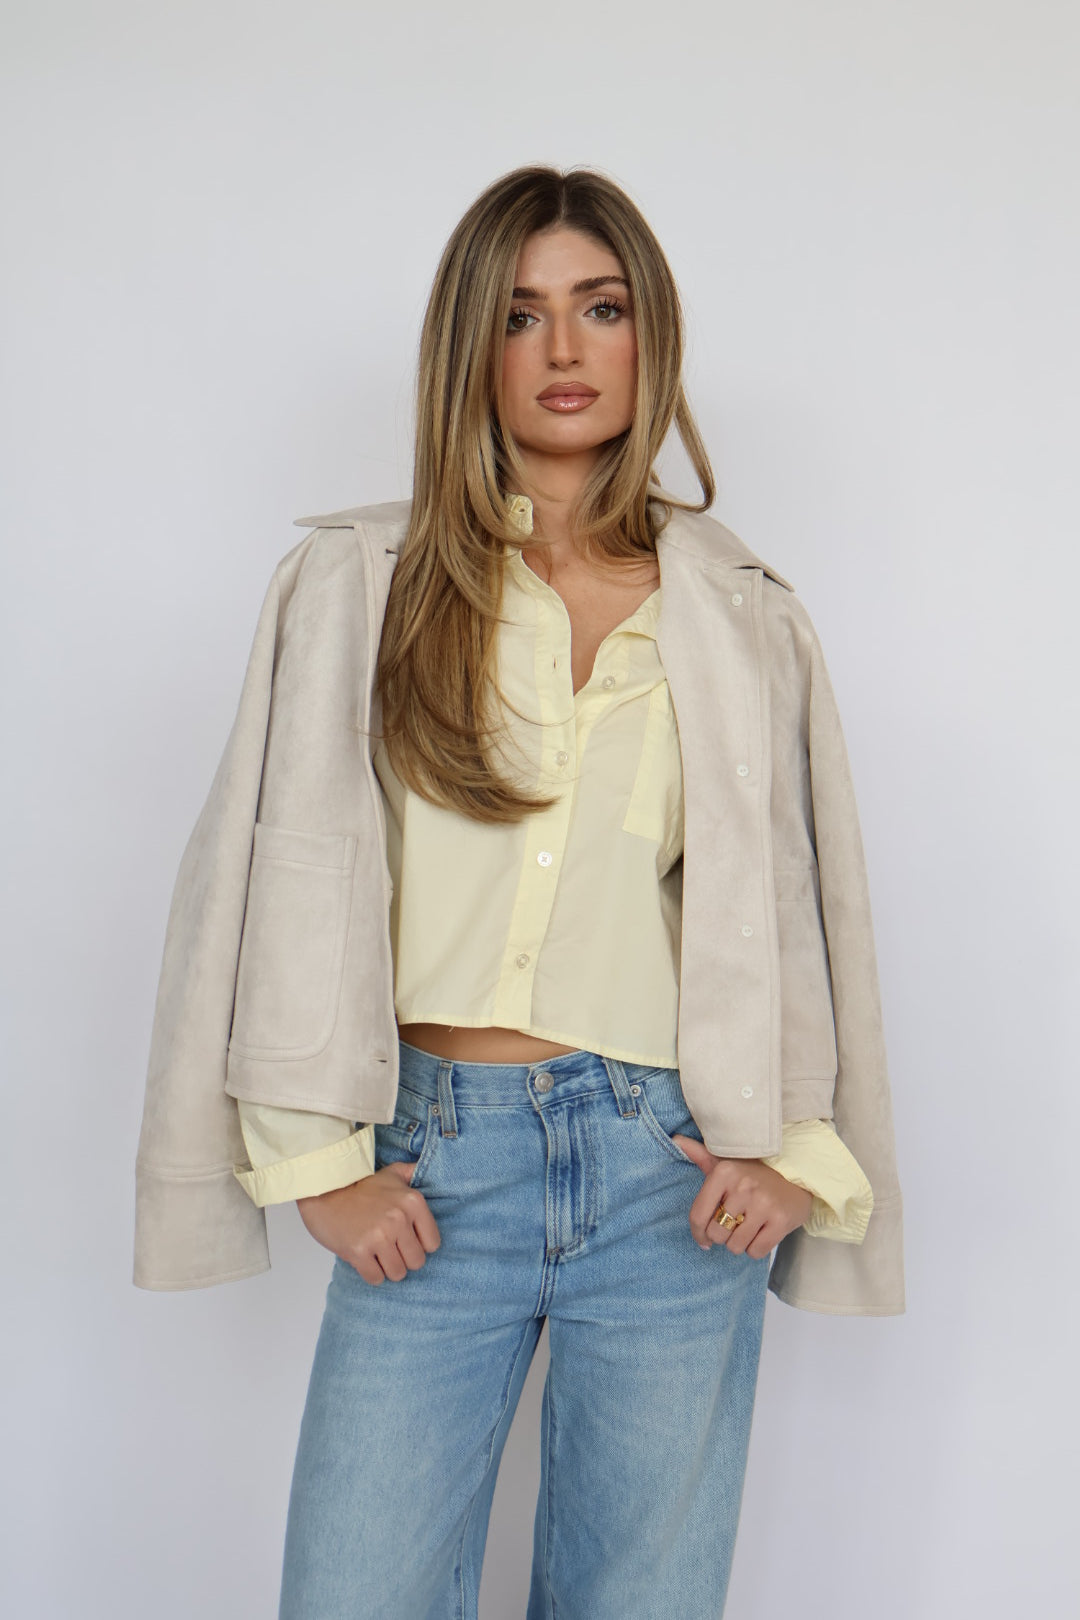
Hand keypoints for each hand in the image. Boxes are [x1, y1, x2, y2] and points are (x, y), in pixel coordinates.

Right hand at [296, 1161, 440, 1284]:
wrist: (324, 1189)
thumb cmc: (360, 1185)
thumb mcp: (392, 1173)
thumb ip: (415, 1173)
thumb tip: (436, 1173)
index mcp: (413, 1202)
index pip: (433, 1244)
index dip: (419, 1244)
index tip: (406, 1239)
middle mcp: (399, 1220)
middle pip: (416, 1262)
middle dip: (404, 1259)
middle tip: (390, 1249)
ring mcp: (379, 1236)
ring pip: (397, 1273)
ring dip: (387, 1268)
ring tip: (376, 1254)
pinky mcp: (358, 1251)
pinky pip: (376, 1278)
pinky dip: (371, 1273)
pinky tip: (365, 1259)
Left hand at [671, 1136, 813, 1258]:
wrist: (798, 1177)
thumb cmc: (754, 1174)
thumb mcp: (726, 1162)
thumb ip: (700, 1154)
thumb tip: (674, 1139)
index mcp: (724, 1172)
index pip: (698, 1215)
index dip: (698, 1233)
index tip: (703, 1238)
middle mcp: (743, 1186)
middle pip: (717, 1234)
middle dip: (723, 1236)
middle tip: (734, 1226)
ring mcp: (763, 1204)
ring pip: (736, 1246)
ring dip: (739, 1243)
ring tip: (748, 1228)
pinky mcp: (781, 1220)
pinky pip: (756, 1251)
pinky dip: (756, 1249)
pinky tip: (761, 1233)